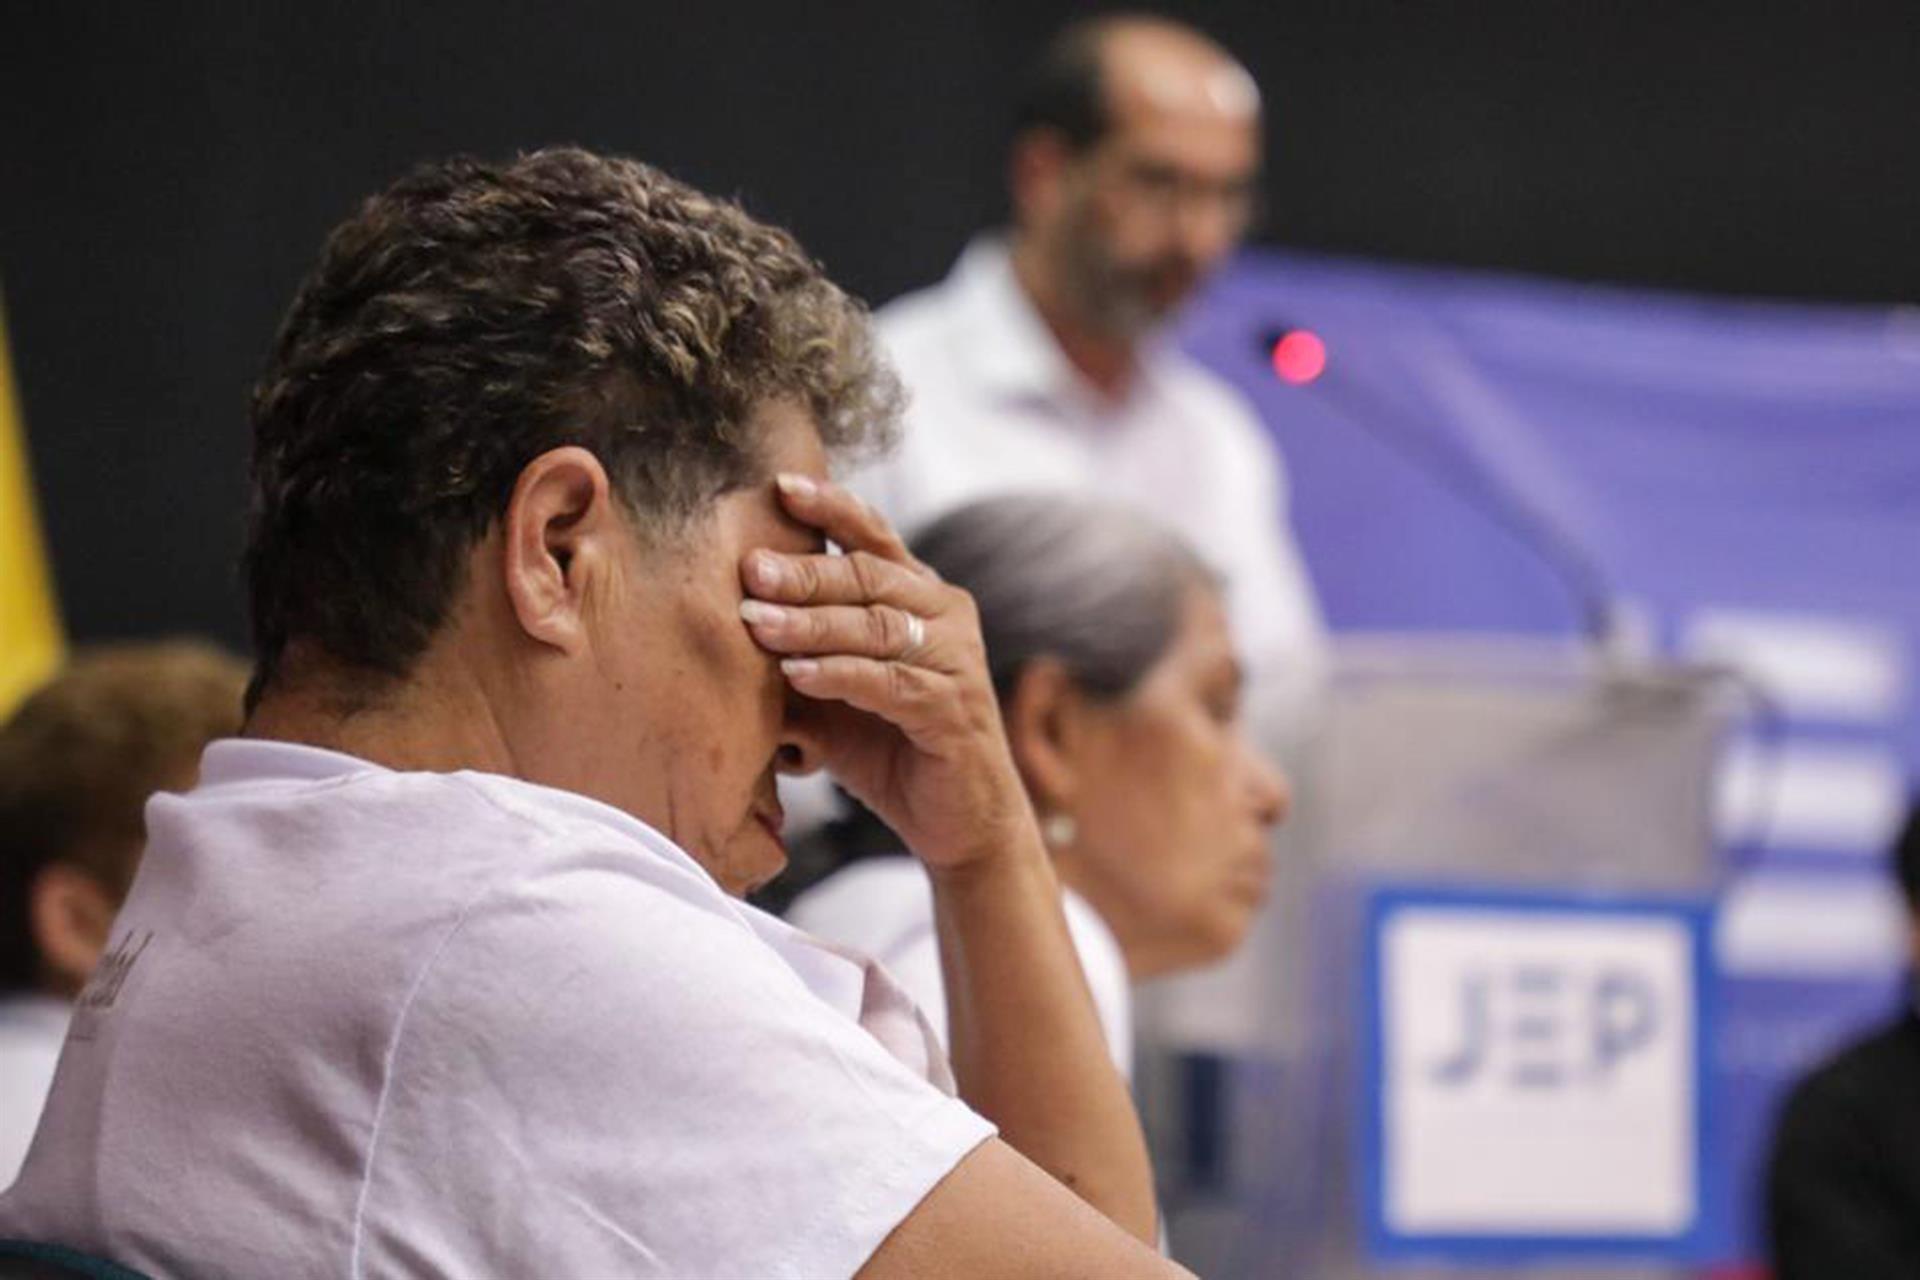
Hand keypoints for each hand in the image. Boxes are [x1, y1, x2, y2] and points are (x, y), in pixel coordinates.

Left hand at [739, 474, 1036, 872]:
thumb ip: (797, 654)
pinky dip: (841, 675)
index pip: (874, 538)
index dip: (831, 507)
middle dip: (805, 569)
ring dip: (812, 622)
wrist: (959, 822)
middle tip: (749, 568)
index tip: (780, 485)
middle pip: (869, 576)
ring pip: (877, 625)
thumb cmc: (891, 750)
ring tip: (757, 621)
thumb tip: (719, 622)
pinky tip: (797, 674)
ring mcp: (956, 660)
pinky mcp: (954, 710)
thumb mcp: (834, 694)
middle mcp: (946, 615)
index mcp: (920, 596)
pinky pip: (890, 683)